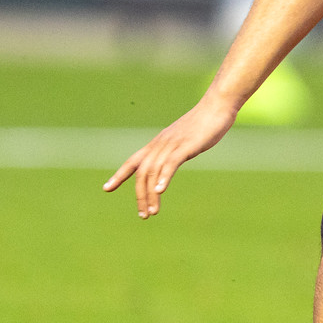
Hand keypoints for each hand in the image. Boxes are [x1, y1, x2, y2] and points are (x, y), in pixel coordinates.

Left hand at [103, 95, 238, 218]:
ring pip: (153, 171)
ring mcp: (172, 144)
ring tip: (152, 212)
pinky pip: (170, 163)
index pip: (132, 161)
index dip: (118, 175)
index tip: (106, 188)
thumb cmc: (202, 125)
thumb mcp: (183, 141)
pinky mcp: (185, 145)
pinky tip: (160, 190)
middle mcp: (160, 145)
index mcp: (157, 144)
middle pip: (141, 172)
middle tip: (143, 215)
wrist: (216, 106)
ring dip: (151, 193)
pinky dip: (163, 177)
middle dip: (140, 195)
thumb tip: (169, 162)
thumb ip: (174, 152)